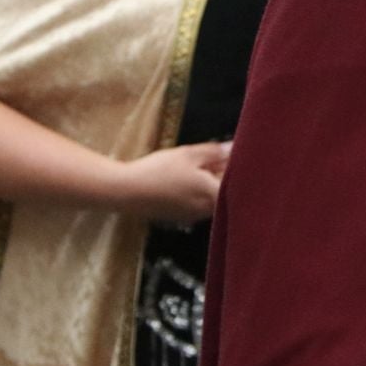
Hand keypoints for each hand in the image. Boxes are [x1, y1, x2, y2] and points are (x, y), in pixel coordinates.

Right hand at [112, 141, 227, 224]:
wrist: (127, 192)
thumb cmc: (160, 171)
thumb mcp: (189, 154)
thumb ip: (215, 152)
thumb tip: (234, 148)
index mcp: (214, 195)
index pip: (238, 184)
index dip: (238, 169)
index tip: (235, 155)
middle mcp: (207, 211)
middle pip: (225, 192)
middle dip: (223, 174)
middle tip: (215, 156)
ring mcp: (193, 216)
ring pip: (210, 198)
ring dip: (209, 183)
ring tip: (198, 165)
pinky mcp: (179, 218)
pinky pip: (196, 203)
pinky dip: (196, 192)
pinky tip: (184, 179)